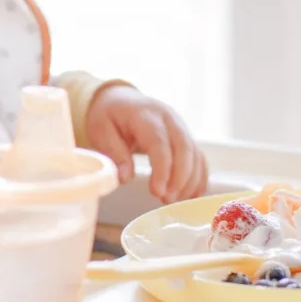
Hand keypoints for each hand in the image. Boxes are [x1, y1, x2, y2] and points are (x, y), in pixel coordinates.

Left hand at [85, 85, 207, 202]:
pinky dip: (198, 179)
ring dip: (189, 181)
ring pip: (195, 155)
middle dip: (179, 178)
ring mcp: (181, 127)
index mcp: (145, 114)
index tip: (157, 192)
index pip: (159, 142)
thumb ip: (114, 153)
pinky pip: (199, 159)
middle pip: (184, 148)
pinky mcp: (187, 138)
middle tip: (167, 200)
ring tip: (173, 201)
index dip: (162, 169)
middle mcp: (169, 118)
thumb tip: (125, 177)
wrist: (122, 100)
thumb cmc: (110, 116)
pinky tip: (190, 196)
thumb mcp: (101, 130)